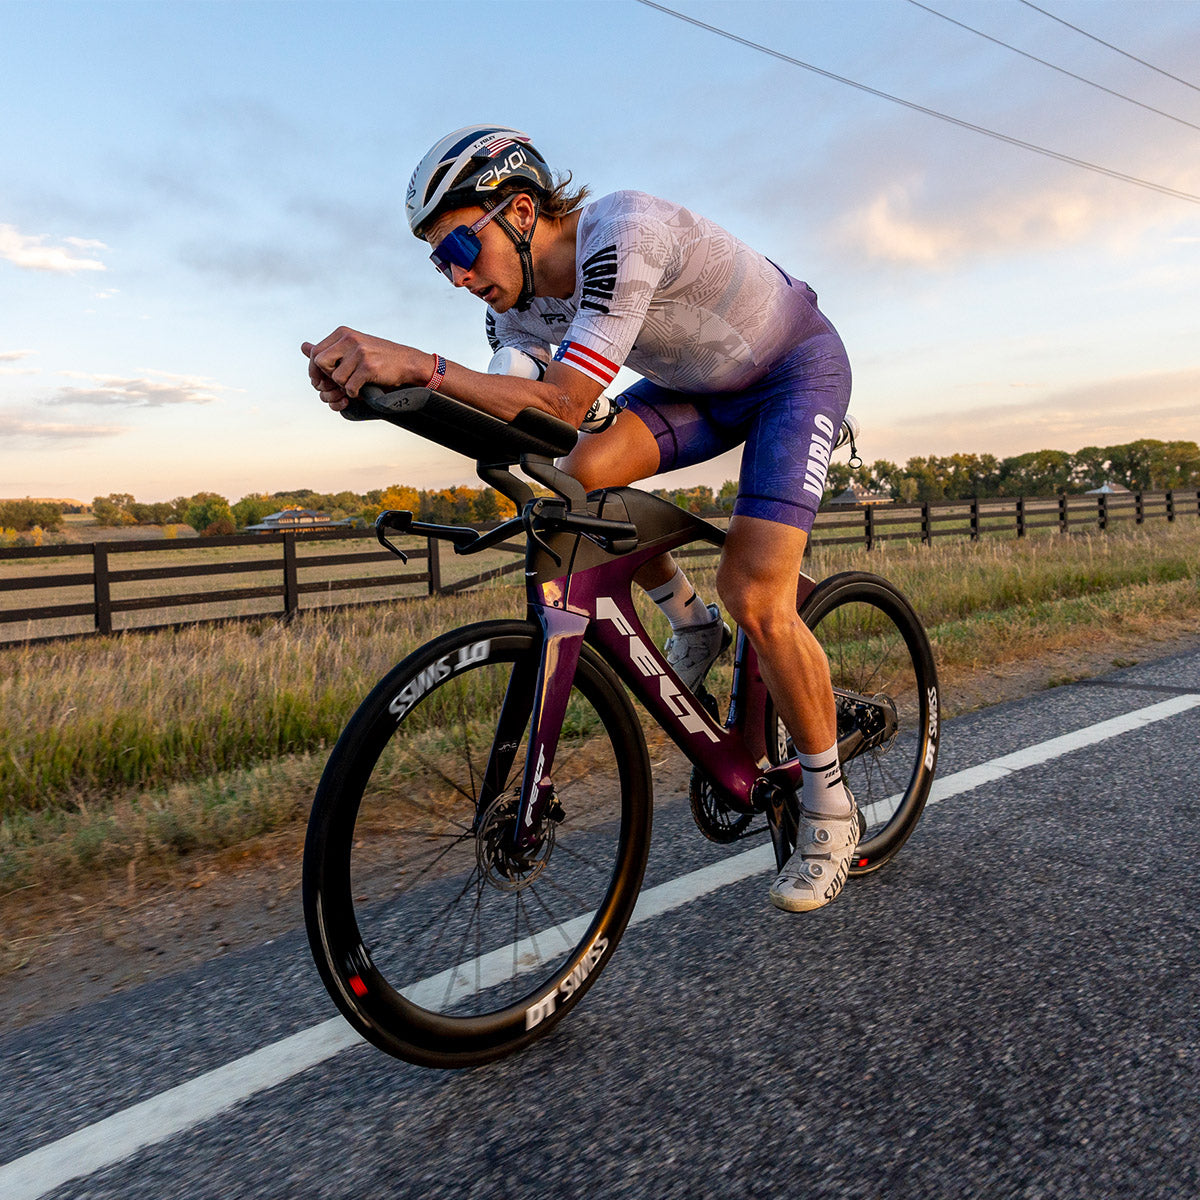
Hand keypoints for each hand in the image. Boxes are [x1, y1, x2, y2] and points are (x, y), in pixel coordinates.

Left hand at [301, 328, 422, 411]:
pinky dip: (355, 393)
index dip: (314, 369)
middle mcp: (349, 339)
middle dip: (328, 377)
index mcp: (343, 333)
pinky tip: (363, 388)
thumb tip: (303, 347)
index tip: (320, 380)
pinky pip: (350, 387)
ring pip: (336, 378)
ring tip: (356, 382)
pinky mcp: (369, 367)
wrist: (407, 362)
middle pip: (321, 363)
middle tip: (340, 381)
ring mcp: (360, 352)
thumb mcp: (352, 347)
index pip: (315, 352)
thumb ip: (329, 348)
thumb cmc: (378, 356)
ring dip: (345, 386)